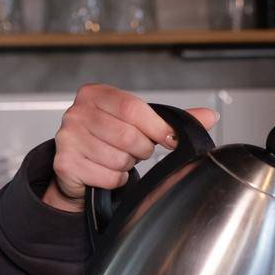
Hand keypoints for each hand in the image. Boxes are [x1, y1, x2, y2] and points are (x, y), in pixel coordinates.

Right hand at [41, 83, 219, 212]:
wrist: (78, 167)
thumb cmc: (109, 140)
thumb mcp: (137, 124)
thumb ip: (169, 120)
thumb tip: (209, 115)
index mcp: (95, 94)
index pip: (133, 107)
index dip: (157, 127)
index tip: (170, 139)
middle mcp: (77, 112)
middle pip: (128, 136)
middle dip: (141, 150)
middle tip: (135, 151)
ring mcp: (68, 137)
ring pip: (118, 159)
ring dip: (126, 166)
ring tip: (117, 159)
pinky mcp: (65, 163)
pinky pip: (107, 177)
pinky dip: (114, 180)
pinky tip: (105, 172)